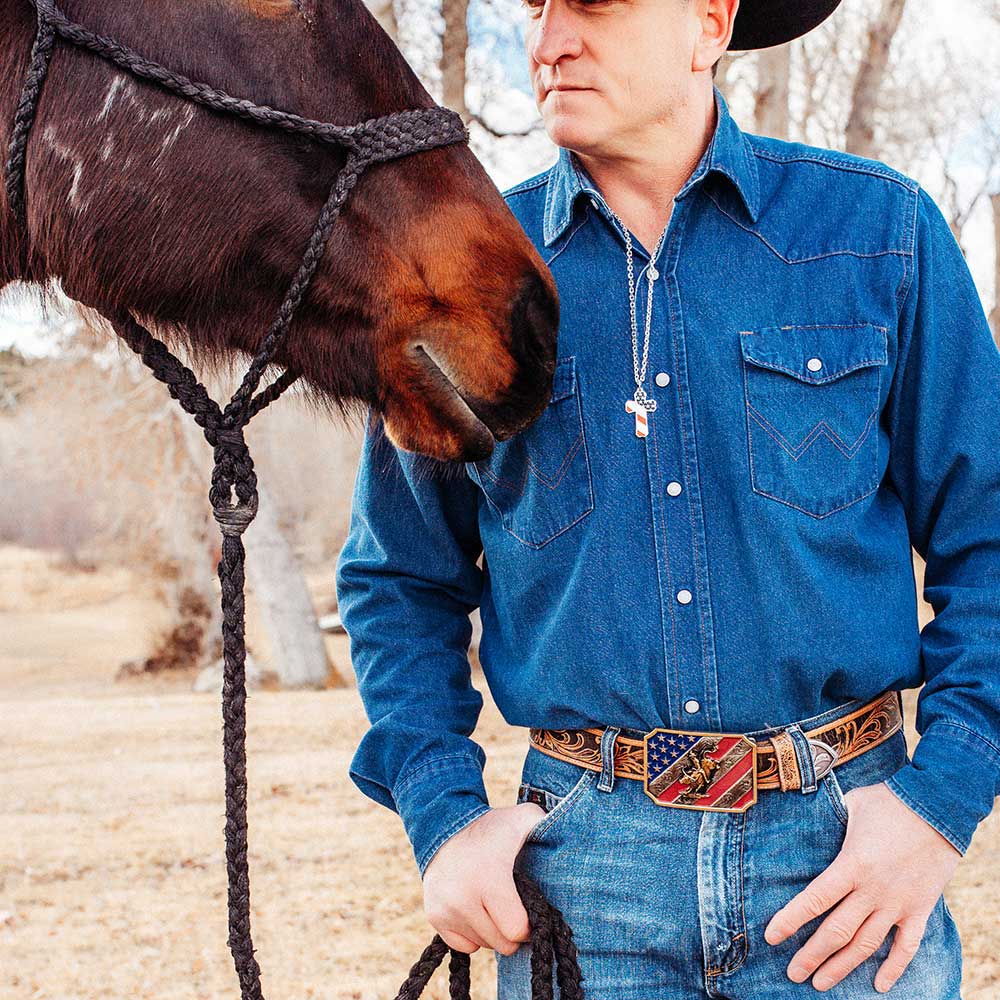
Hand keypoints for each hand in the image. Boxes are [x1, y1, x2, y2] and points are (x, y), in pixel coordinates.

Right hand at [421, 802, 546, 955]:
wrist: (445, 826)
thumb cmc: (492, 827)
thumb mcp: (523, 819)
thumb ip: (549, 826)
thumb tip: (573, 838)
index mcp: (488, 877)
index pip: (516, 929)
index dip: (530, 925)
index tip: (532, 910)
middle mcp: (462, 897)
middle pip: (501, 943)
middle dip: (512, 930)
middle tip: (513, 906)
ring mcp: (445, 908)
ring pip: (483, 945)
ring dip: (493, 930)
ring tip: (492, 902)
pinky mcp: (434, 916)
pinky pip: (464, 945)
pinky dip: (474, 934)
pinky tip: (476, 910)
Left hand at [763, 780, 961, 992]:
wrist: (940, 807)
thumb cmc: (890, 801)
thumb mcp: (851, 804)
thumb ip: (830, 816)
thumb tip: (810, 812)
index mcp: (851, 865)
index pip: (814, 900)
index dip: (791, 921)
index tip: (772, 937)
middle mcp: (872, 890)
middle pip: (836, 932)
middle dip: (812, 956)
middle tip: (793, 974)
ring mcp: (898, 903)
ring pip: (866, 945)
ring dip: (842, 967)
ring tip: (821, 983)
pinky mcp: (920, 908)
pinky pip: (907, 946)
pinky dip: (894, 968)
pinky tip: (879, 984)